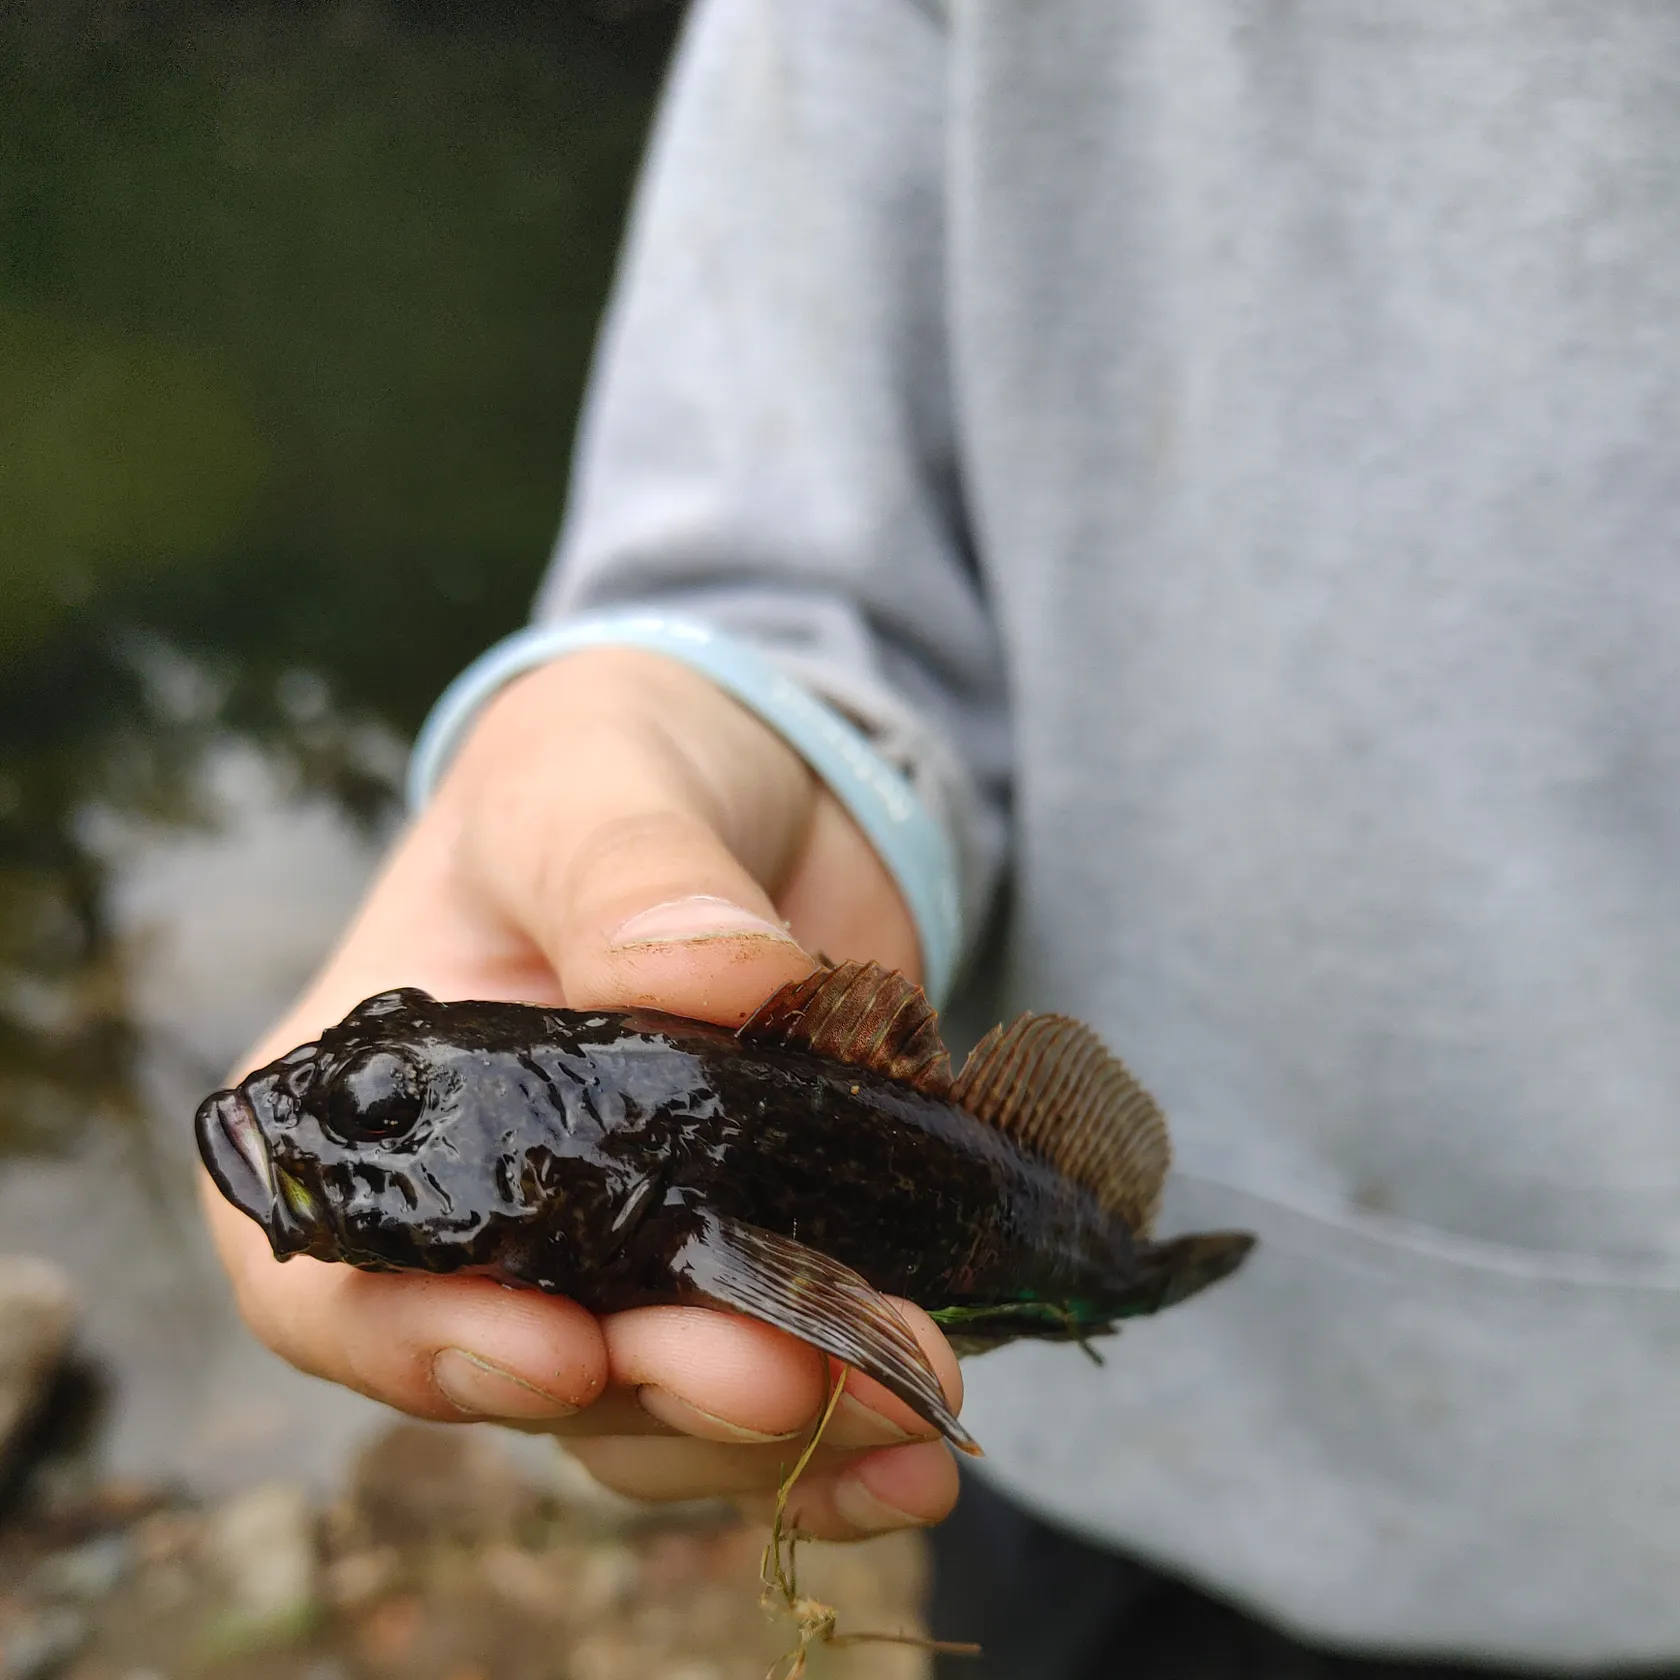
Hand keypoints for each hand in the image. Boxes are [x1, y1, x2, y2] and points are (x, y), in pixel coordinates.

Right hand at [201, 647, 962, 1538]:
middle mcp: (489, 1207)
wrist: (754, 775)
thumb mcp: (593, 774)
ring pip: (658, 1408)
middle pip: (529, 1368)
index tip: (552, 1353)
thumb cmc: (614, 758)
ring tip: (899, 1411)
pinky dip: (842, 1425)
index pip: (329, 1282)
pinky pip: (770, 1378)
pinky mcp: (753, 1246)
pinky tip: (921, 1443)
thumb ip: (627, 866)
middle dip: (654, 1390)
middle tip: (778, 1376)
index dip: (415, 1347)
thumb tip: (711, 979)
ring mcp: (624, 1245)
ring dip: (772, 1429)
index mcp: (381, 1103)